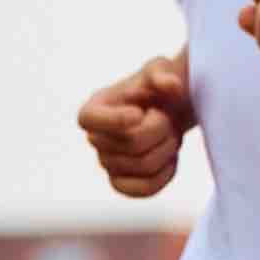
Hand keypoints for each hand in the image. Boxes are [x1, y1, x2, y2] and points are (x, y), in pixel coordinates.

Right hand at [76, 53, 193, 197]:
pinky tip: (170, 159)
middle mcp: (95, 139)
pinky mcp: (124, 183)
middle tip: (167, 117)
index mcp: (95, 108)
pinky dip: (165, 174)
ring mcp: (108, 163)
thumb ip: (163, 73)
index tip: (141, 111)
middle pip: (131, 144)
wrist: (170, 109)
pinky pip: (144, 189)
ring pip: (144, 165)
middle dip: (161, 128)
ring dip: (168, 148)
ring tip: (169, 133)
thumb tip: (169, 85)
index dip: (116, 120)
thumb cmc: (159, 86)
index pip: (89, 121)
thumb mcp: (162, 69)